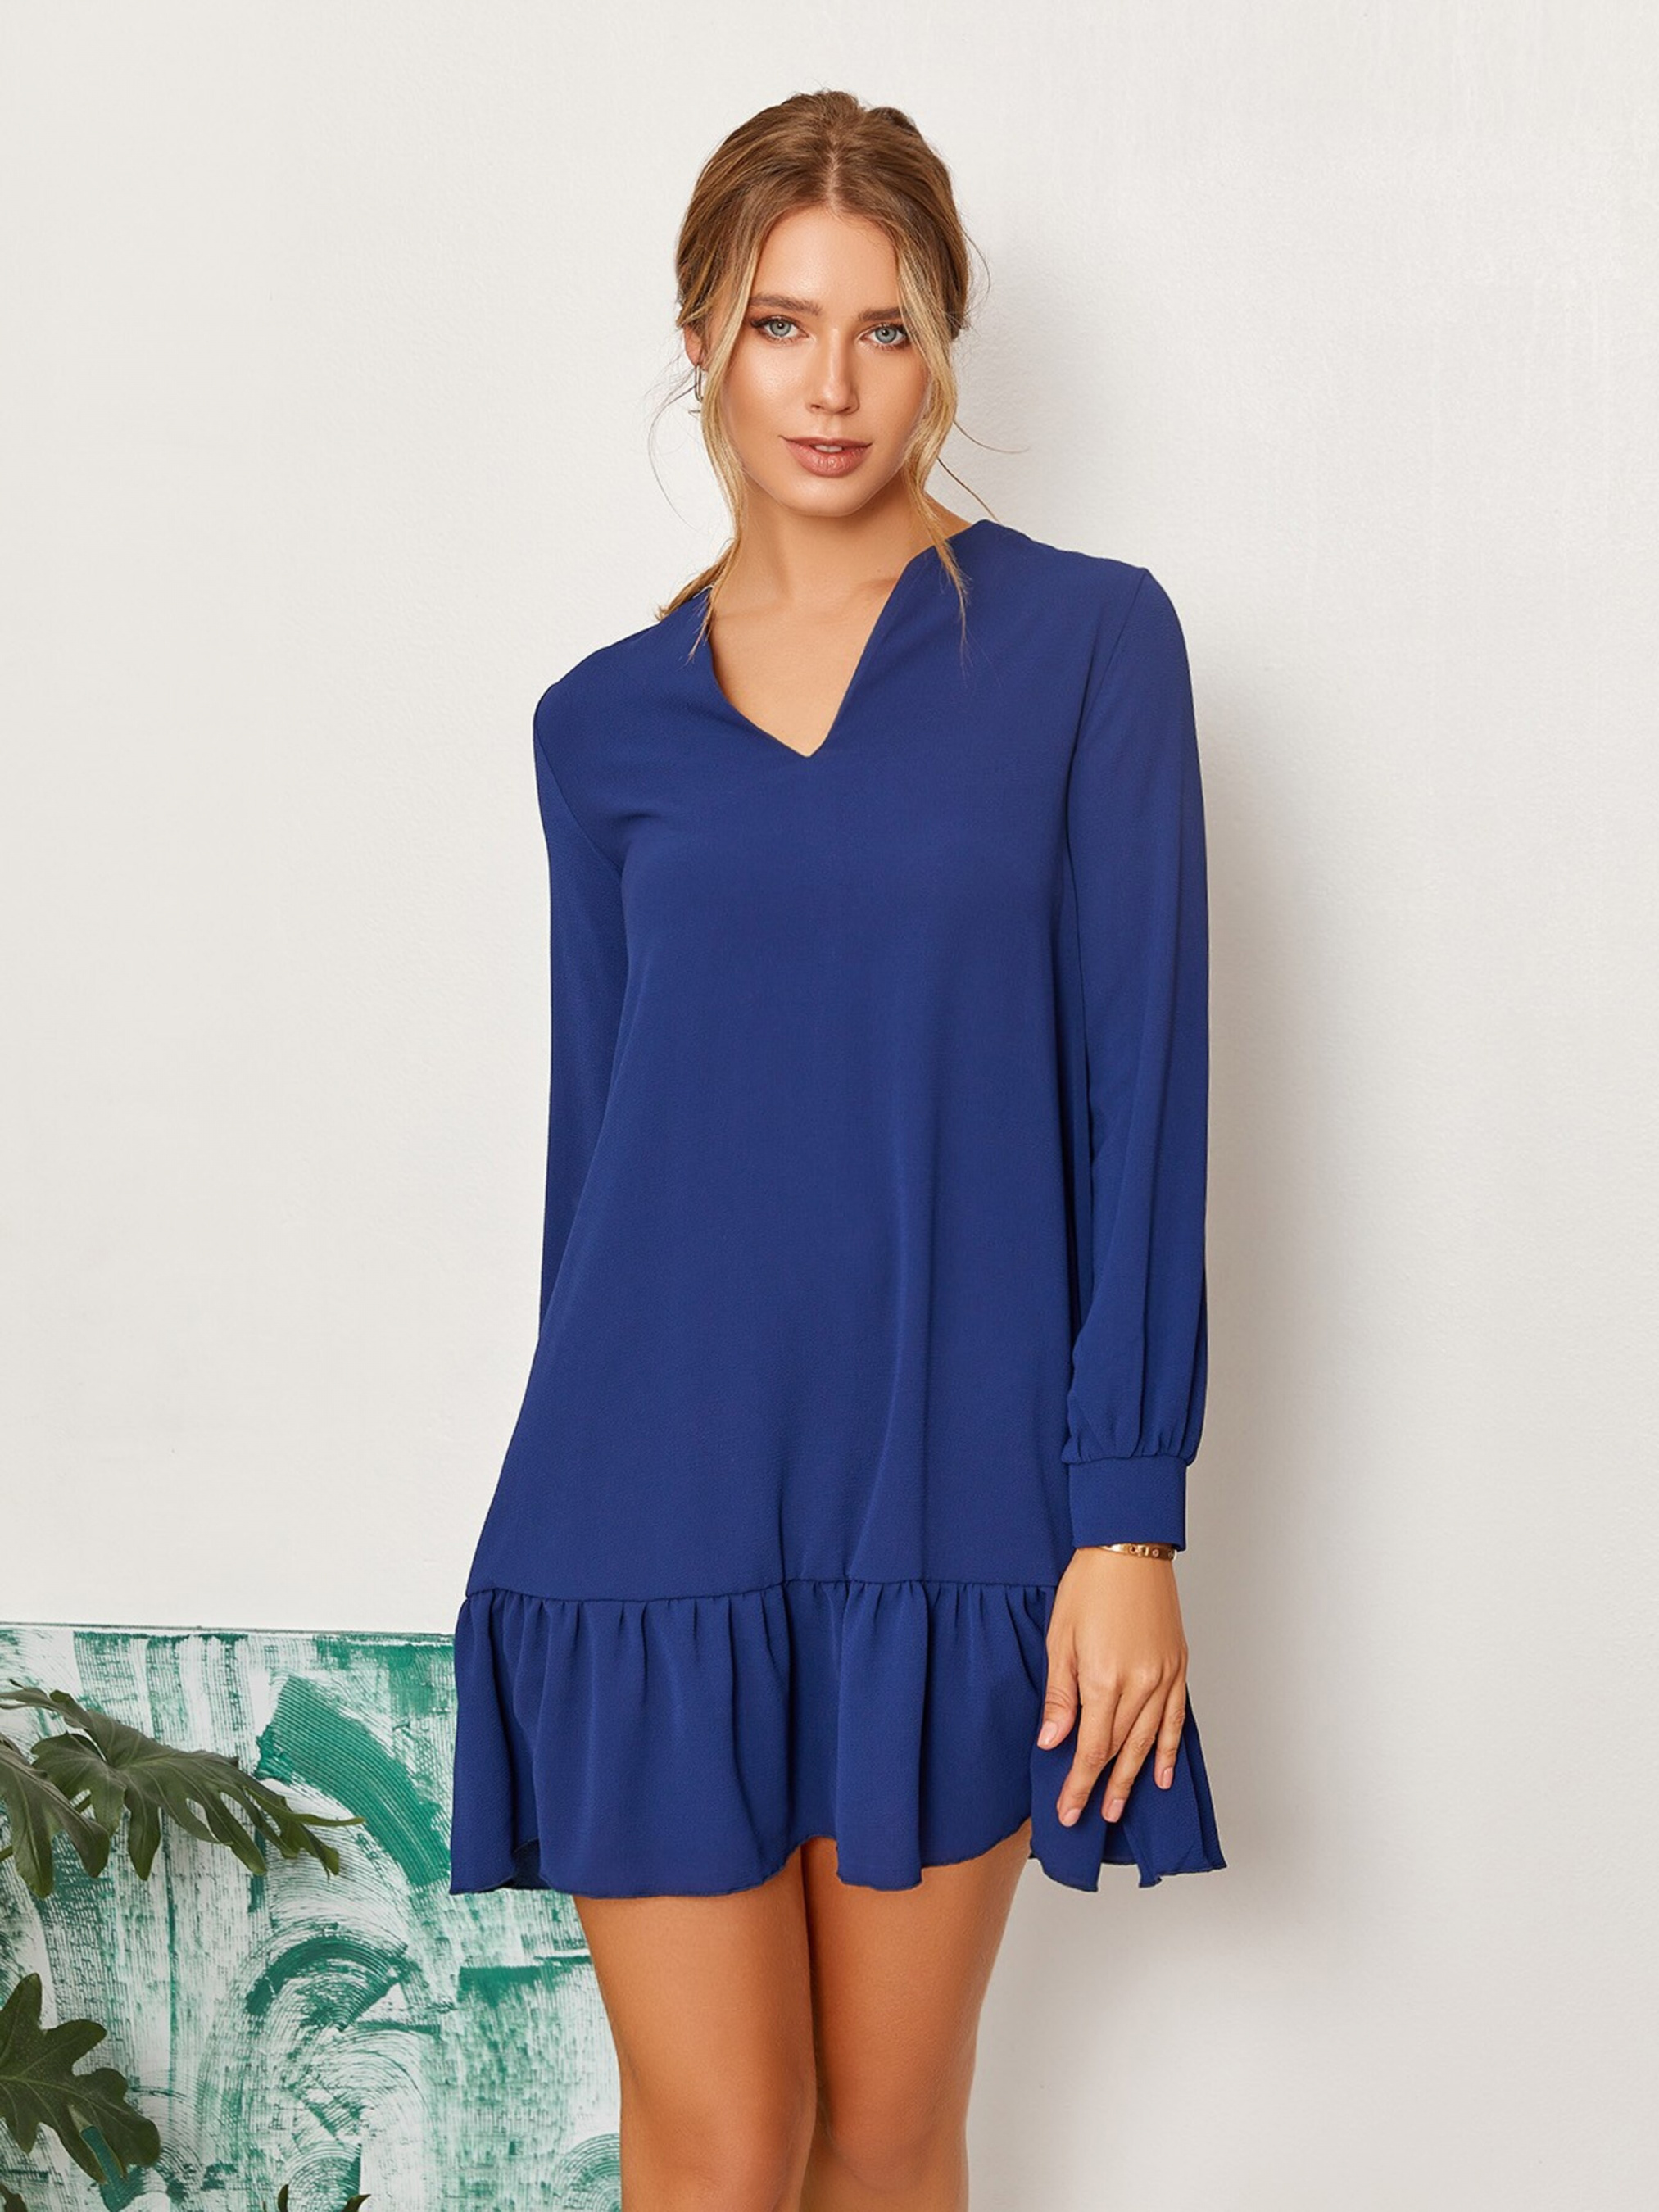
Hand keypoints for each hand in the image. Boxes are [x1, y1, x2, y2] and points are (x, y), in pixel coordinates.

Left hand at [1037, 1550, 1188, 1826]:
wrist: (1130, 1547)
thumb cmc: (1089, 1586)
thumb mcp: (1060, 1639)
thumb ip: (1059, 1695)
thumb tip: (1053, 1741)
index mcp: (1104, 1679)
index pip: (1092, 1748)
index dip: (1079, 1783)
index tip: (1067, 1808)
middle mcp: (1139, 1685)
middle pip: (1120, 1750)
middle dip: (1103, 1787)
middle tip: (1090, 1816)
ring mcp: (1164, 1677)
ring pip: (1148, 1742)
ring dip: (1133, 1777)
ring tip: (1120, 1806)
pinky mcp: (1178, 1666)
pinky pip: (1176, 1719)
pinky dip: (1168, 1750)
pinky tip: (1161, 1774)